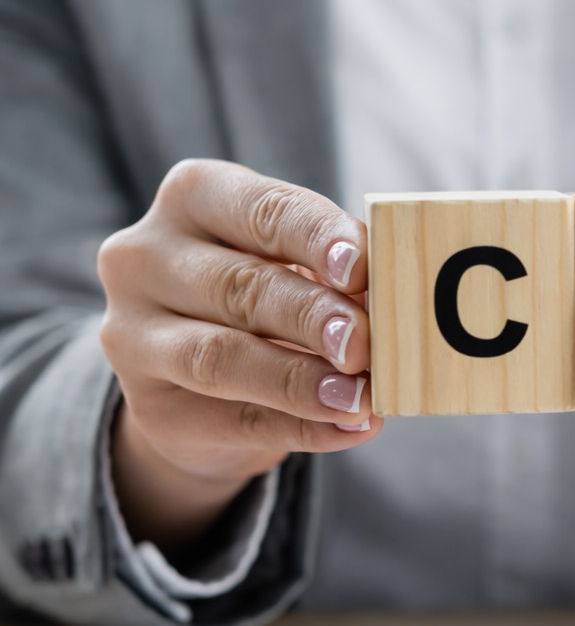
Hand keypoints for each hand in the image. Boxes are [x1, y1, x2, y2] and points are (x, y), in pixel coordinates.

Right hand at [97, 160, 380, 552]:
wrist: (193, 377)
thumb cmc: (261, 294)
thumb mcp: (293, 264)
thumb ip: (333, 274)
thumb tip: (391, 300)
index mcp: (194, 198)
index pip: (262, 209)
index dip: (317, 237)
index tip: (362, 267)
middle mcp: (145, 258)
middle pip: (239, 285)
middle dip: (312, 316)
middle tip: (365, 344)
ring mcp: (132, 336)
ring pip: (221, 358)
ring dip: (300, 380)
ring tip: (360, 397)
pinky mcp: (151, 409)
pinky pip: (234, 421)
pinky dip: (303, 427)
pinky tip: (351, 427)